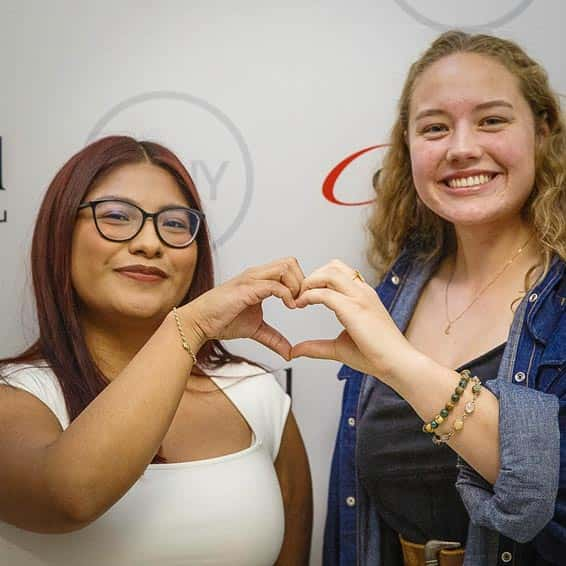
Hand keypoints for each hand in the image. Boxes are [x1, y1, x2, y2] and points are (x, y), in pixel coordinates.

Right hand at [183, 258, 303, 359]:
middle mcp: (256, 274)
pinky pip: (274, 285)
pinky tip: (289, 306)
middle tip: (301, 301)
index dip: (299, 283)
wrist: (199, 323)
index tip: (301, 303)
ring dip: (295, 286)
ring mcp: (251, 279)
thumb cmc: (221, 320)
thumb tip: (288, 352)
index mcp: (259, 279)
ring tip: (294, 304)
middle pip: (290, 262)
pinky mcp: (247, 289)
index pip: (288, 267)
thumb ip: (273, 338)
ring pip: (285, 267)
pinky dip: (287, 294)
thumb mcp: (256, 329)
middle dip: (301, 281)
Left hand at [291, 259, 412, 377]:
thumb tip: (295, 350)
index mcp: (363, 296)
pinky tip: (301, 305)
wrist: (397, 364)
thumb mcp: (339, 348)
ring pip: (329, 273)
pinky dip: (309, 296)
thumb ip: (316, 347)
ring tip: (299, 298)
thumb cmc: (375, 356)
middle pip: (332, 266)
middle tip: (299, 294)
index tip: (305, 295)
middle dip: (312, 276)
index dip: (318, 279)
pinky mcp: (354, 308)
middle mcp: (362, 292)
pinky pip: (325, 293)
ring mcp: (360, 297)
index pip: (339, 272)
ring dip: (310, 282)